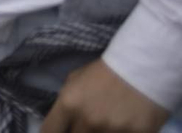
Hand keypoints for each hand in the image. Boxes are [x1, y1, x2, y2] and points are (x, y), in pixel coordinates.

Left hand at [41, 59, 168, 132]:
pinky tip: (122, 124)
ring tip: (107, 121)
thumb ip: (66, 102)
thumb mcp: (75, 80)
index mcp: (69, 104)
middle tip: (86, 124)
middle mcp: (87, 120)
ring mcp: (111, 129)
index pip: (49, 130)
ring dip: (100, 132)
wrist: (142, 66)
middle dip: (78, 132)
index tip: (60, 130)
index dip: (52, 132)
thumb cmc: (105, 71)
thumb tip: (62, 120)